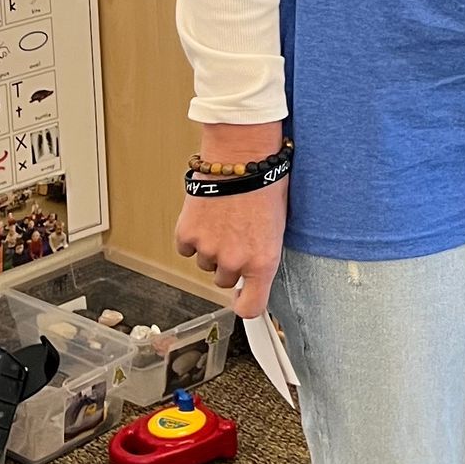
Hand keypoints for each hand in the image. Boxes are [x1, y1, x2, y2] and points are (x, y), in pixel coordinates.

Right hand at [176, 181, 287, 319]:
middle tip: (235, 236)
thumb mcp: (278, 225)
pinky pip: (186, 248)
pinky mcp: (187, 234)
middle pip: (224, 280)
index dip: (244, 305)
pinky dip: (192, 236)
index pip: (251, 307)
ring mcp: (208, 249)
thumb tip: (255, 268)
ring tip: (222, 220)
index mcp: (263, 261)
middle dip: (228, 264)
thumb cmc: (266, 183)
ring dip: (210, 249)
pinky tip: (205, 216)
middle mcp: (235, 260)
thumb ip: (264, 253)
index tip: (242, 299)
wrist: (241, 156)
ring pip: (205, 263)